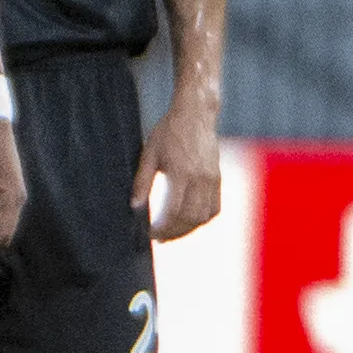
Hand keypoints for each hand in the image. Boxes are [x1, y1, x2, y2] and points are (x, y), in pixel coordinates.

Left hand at [134, 93, 221, 241]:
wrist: (196, 114)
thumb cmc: (169, 131)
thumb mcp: (149, 153)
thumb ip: (142, 181)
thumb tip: (134, 206)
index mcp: (181, 173)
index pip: (173, 212)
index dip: (162, 228)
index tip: (150, 233)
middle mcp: (200, 178)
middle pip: (190, 219)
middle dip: (174, 233)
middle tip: (159, 238)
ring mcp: (212, 179)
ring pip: (204, 216)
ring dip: (189, 229)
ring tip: (173, 232)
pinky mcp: (218, 178)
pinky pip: (215, 207)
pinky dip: (203, 219)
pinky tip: (190, 220)